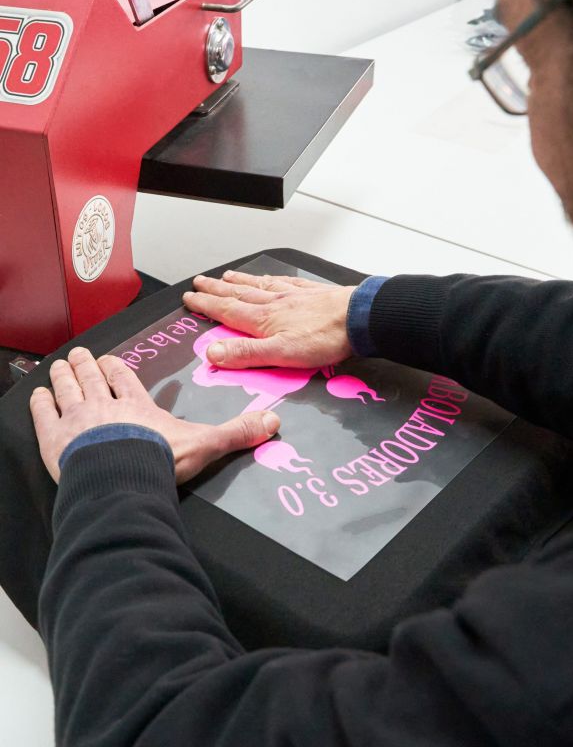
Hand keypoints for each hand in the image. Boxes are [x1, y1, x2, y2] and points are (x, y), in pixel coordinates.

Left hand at [30, 347, 280, 484]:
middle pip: (92, 377)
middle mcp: (105, 406)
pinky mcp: (55, 438)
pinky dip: (39, 402)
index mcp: (137, 406)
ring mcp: (77, 419)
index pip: (125, 379)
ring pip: (67, 388)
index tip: (109, 360)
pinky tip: (37, 395)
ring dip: (62, 375)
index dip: (116, 369)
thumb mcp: (206, 444)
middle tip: (79, 354)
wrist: (123, 479)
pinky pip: (43, 413)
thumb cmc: (161, 460)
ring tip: (59, 365)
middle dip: (86, 364)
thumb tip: (273, 422)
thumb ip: (237, 432)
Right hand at [182, 271, 356, 368]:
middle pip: (239, 293)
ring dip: (240, 281)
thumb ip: (246, 354)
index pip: (227, 310)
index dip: (206, 305)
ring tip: (227, 275)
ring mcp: (293, 295)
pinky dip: (272, 278)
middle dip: (217, 289)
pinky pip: (285, 282)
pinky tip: (271, 277)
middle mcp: (275, 303)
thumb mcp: (281, 354)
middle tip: (201, 281)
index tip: (190, 298)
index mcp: (264, 320)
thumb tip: (213, 354)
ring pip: (259, 285)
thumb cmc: (324, 338)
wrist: (359, 319)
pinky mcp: (311, 292)